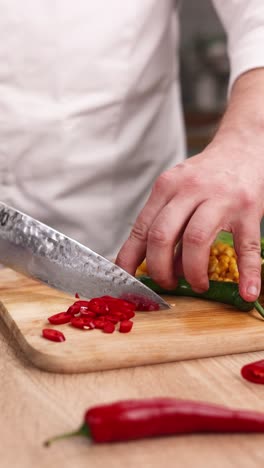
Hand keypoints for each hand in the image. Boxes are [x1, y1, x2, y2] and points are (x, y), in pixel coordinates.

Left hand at [116, 69, 263, 301]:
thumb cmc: (206, 175)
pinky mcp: (247, 209)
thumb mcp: (178, 188)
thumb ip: (163, 220)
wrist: (244, 147)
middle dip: (160, 269)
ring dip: (192, 272)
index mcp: (167, 187)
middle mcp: (190, 190)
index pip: (142, 227)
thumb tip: (151, 262)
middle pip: (162, 235)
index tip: (126, 278)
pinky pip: (246, 246)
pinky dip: (247, 273)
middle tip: (167, 284)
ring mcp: (220, 199)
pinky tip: (247, 290)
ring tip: (197, 285)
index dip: (131, 257)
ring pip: (195, 240)